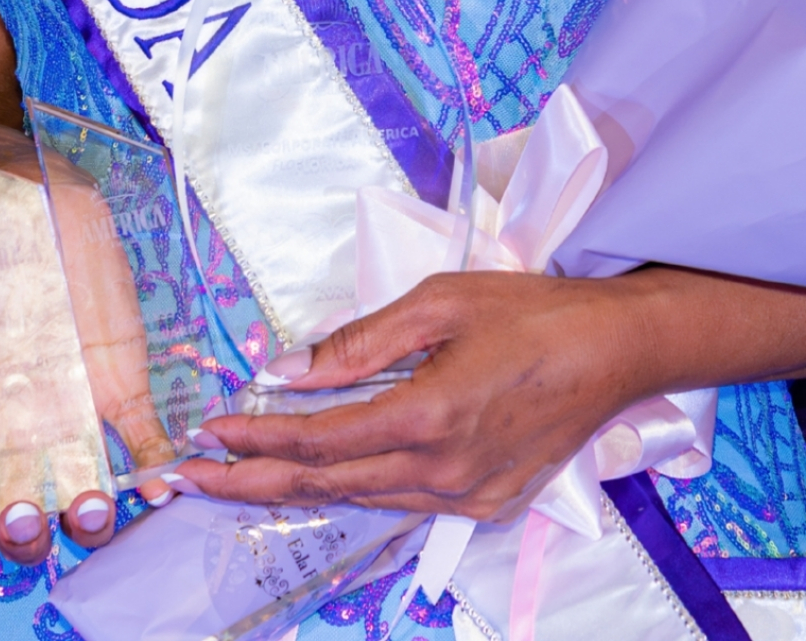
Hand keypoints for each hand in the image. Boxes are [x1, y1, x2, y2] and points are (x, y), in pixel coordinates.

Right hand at [0, 236, 135, 564]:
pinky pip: (140, 437)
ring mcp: (70, 408)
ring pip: (81, 485)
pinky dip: (155, 466)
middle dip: (22, 530)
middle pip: (16, 505)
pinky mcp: (117, 381)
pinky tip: (162, 484)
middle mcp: (13, 426)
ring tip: (90, 511)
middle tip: (22, 520)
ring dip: (89, 512)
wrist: (11, 189)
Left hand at [175, 272, 650, 518]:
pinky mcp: (483, 504)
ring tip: (240, 473)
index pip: (317, 440)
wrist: (615, 352)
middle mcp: (440, 473)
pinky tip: (324, 472)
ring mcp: (463, 498)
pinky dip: (352, 487)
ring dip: (295, 486)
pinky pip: (399, 501)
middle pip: (324, 484)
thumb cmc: (532, 313)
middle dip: (249, 481)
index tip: (208, 431)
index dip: (256, 438)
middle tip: (190, 477)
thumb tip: (289, 368)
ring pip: (359, 499)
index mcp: (427, 417)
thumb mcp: (441, 301)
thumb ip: (360, 341)